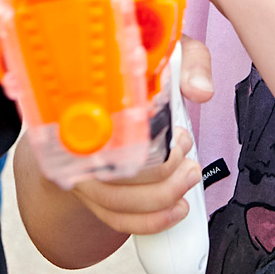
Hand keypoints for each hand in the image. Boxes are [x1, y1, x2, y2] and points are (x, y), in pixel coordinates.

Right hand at [62, 38, 215, 235]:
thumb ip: (188, 64)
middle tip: (189, 160)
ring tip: (189, 179)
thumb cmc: (138, 67)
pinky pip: (115, 219)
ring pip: (114, 204)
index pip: (99, 128)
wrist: (109, 85)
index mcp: (84, 101)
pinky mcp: (92, 192)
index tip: (173, 135)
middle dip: (161, 174)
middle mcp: (75, 141)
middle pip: (109, 177)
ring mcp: (80, 170)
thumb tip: (199, 92)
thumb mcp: (167, 52)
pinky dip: (149, 221)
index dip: (140, 140)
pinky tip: (176, 210)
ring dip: (159, 199)